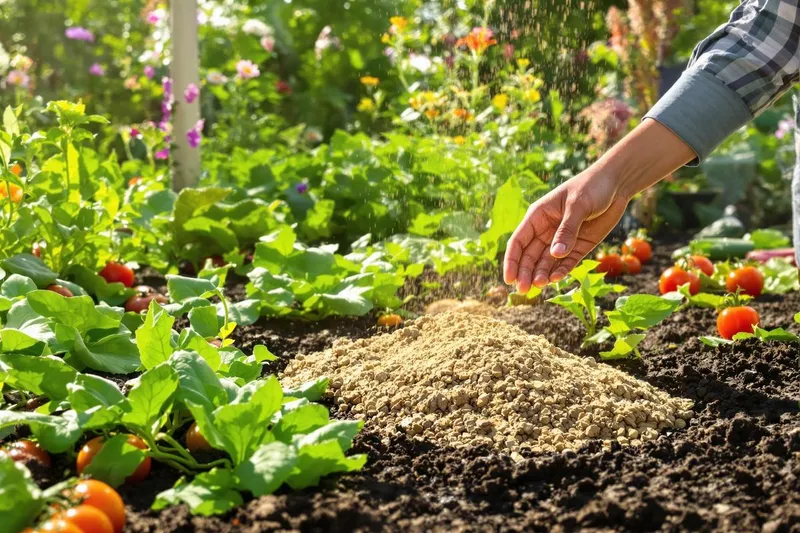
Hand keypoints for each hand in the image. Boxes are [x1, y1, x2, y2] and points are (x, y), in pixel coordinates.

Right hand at [503, 119, 696, 292]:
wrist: (616, 184)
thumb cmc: (591, 187)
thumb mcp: (578, 206)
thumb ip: (567, 230)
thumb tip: (555, 254)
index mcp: (538, 216)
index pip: (518, 242)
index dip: (512, 261)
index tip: (509, 279)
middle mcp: (546, 230)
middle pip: (530, 256)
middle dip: (525, 273)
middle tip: (525, 290)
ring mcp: (562, 240)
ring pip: (546, 262)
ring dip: (541, 274)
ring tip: (541, 286)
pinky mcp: (579, 246)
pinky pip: (566, 263)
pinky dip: (561, 271)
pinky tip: (556, 279)